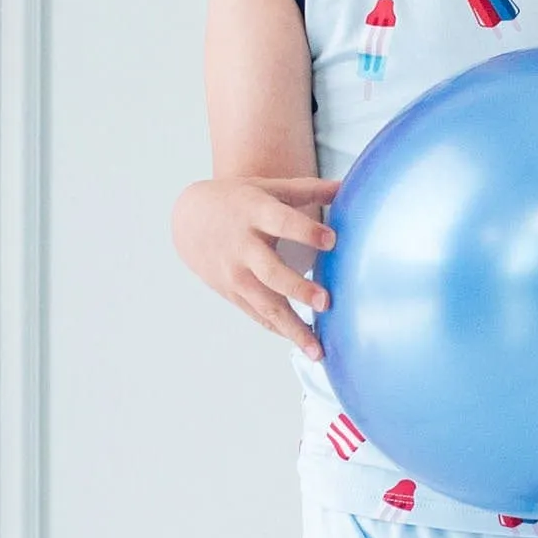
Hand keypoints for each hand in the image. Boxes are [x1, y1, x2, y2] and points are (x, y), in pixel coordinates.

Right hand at [174, 175, 339, 357]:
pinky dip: (281, 329)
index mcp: (255, 213)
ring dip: (293, 328)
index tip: (332, 240)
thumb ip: (308, 189)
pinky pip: (259, 314)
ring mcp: (236, 274)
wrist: (189, 219)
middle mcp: (244, 246)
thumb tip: (347, 186)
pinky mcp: (233, 293)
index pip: (282, 221)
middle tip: (327, 302)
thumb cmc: (239, 200)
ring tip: (318, 350)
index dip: (305, 231)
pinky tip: (304, 343)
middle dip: (298, 288)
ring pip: (265, 304)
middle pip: (272, 271)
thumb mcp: (269, 188)